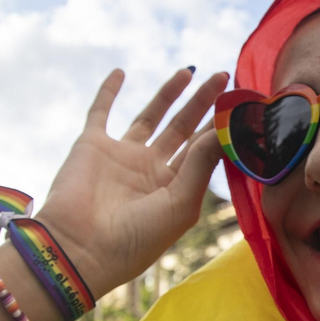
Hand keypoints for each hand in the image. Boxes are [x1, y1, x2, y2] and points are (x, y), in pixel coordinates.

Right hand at [34, 67, 227, 295]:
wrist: (80, 249)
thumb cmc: (136, 239)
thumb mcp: (180, 205)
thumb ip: (201, 164)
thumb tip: (222, 128)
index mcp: (175, 188)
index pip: (203, 151)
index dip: (219, 128)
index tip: (239, 104)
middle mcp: (151, 170)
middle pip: (183, 128)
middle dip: (203, 103)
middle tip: (224, 76)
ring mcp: (121, 156)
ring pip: (150, 116)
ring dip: (169, 93)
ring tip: (190, 71)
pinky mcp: (92, 146)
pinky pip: (101, 112)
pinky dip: (108, 92)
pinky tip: (120, 72)